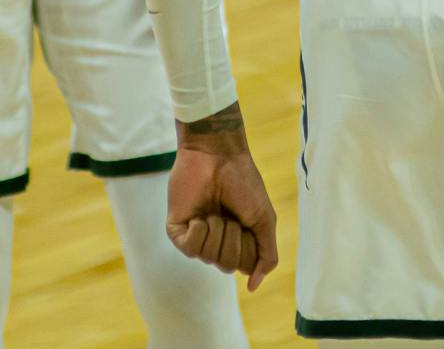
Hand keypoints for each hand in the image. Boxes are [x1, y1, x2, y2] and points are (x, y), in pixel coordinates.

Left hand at [167, 104, 278, 289]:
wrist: (218, 155)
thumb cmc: (243, 182)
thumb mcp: (264, 219)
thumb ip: (266, 255)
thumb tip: (253, 286)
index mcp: (238, 242)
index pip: (245, 266)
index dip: (250, 245)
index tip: (248, 220)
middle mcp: (216, 243)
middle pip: (228, 265)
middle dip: (233, 237)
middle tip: (229, 212)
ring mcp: (196, 238)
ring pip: (209, 257)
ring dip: (216, 229)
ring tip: (212, 209)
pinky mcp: (177, 232)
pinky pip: (190, 248)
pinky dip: (198, 230)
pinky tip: (198, 214)